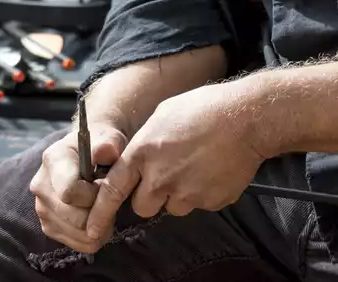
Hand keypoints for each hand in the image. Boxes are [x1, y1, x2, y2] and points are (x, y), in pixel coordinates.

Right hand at [29, 121, 128, 253]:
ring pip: (75, 233)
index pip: (69, 192)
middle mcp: (40, 185)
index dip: (94, 196)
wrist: (90, 155)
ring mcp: (41, 207)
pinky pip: (74, 244)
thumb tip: (107, 152)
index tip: (106, 187)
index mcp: (53, 160)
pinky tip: (96, 218)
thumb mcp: (108, 138)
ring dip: (97, 227)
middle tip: (110, 201)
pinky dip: (91, 237)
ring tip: (104, 208)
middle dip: (98, 213)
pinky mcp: (48, 224)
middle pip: (73, 217)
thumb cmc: (101, 146)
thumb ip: (108, 144)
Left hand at [84, 80, 269, 244]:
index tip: (91, 228)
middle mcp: (161, 177)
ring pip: (173, 207)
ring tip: (196, 165)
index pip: (113, 190)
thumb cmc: (205, 108)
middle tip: (168, 173)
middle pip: (143, 207)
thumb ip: (145, 144)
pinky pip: (199, 204)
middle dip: (151, 196)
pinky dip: (203, 192)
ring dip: (179, 194)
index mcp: (144, 153)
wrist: (246, 118)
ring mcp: (187, 193)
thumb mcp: (163, 114)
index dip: (100, 211)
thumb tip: (140, 160)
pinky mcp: (210, 202)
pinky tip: (212, 169)